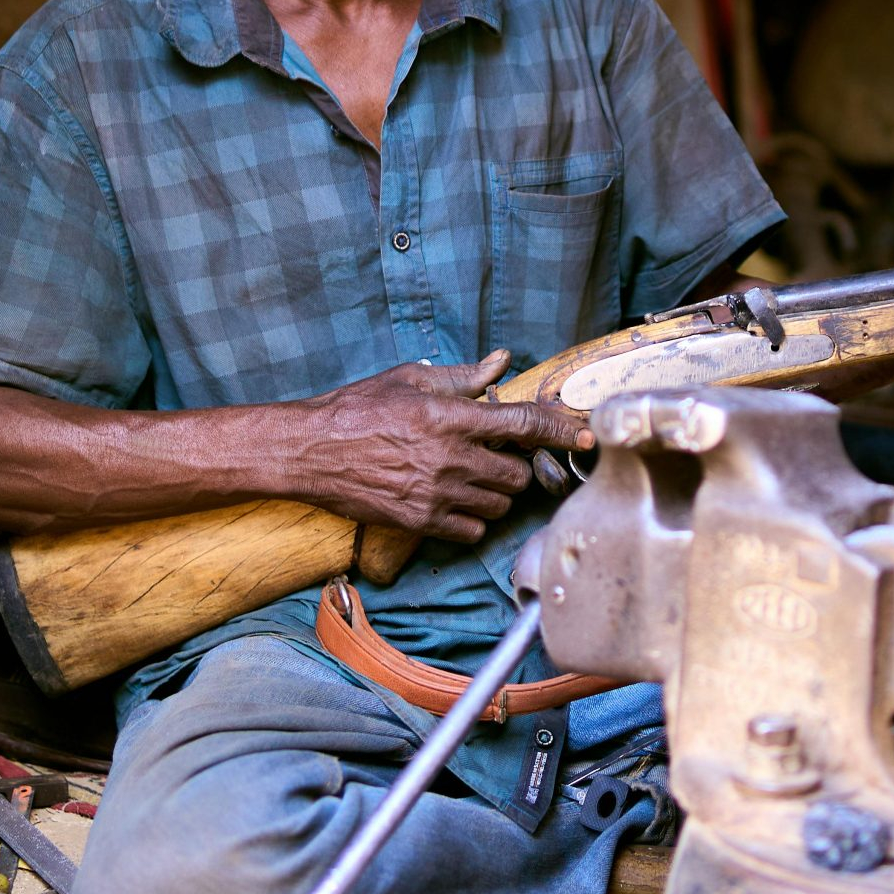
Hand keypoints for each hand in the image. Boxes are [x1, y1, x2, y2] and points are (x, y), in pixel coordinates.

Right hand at [292, 352, 592, 542]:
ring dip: (495, 494)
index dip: (561, 431)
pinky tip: (455, 502)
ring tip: (472, 478)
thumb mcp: (410, 379)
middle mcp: (450, 458)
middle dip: (515, 465)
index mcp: (450, 417)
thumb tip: (501, 362)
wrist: (310, 451)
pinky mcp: (420, 522)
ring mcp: (436, 494)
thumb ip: (463, 377)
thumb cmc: (357, 409)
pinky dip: (472, 520)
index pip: (524, 424)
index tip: (583, 437)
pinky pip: (471, 531)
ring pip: (498, 505)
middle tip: (496, 456)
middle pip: (517, 474)